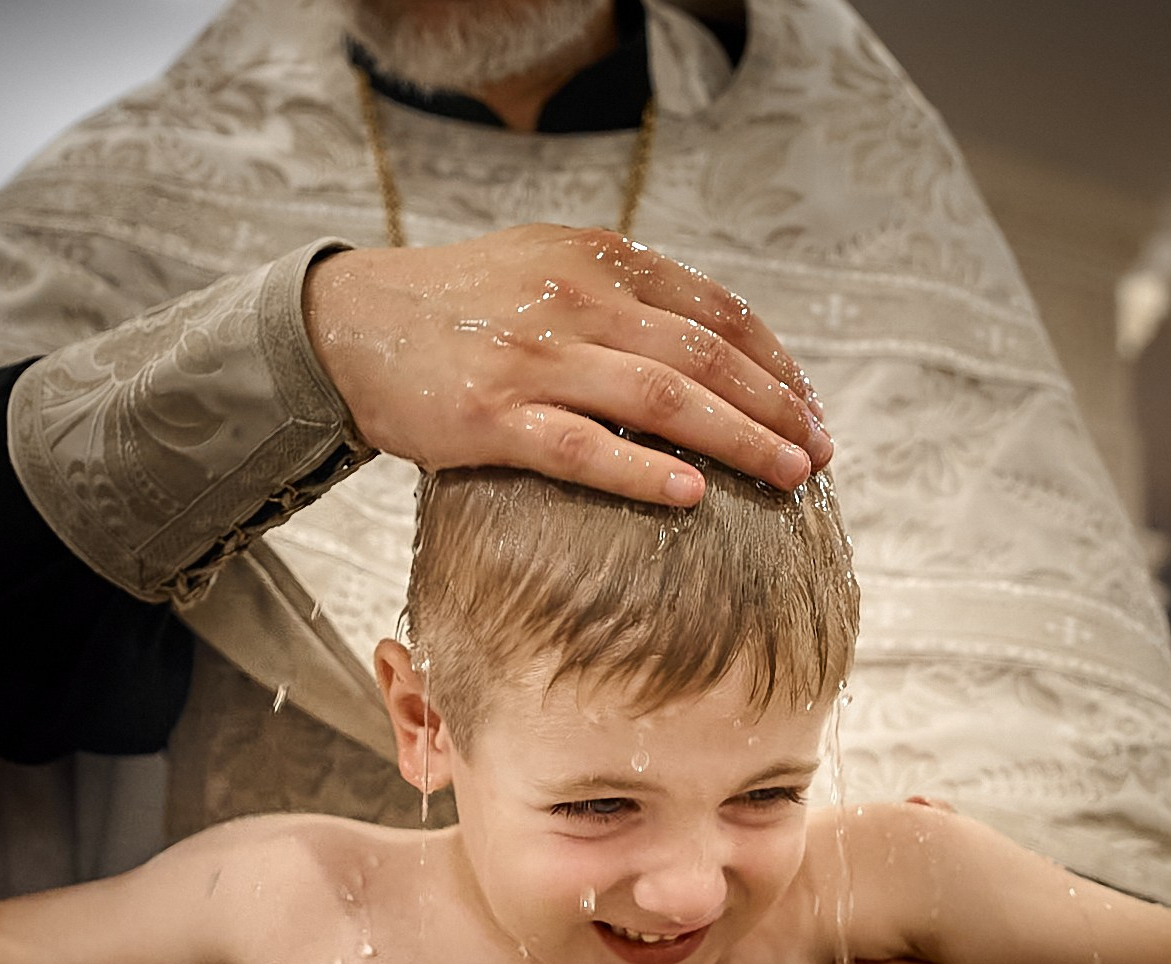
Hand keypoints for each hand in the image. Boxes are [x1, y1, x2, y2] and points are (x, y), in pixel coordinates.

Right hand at [305, 224, 831, 506]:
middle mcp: (577, 300)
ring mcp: (535, 359)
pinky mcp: (493, 416)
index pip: (717, 311)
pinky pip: (584, 449)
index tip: (811, 407)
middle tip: (821, 454)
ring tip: (789, 477)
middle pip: (705, 358)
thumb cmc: (460, 306)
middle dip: (777, 409)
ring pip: (662, 401)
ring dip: (739, 441)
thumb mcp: (549, 265)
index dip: (777, 362)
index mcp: (599, 260)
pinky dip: (644, 473)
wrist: (349, 323)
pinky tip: (694, 495)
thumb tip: (711, 343)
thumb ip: (625, 292)